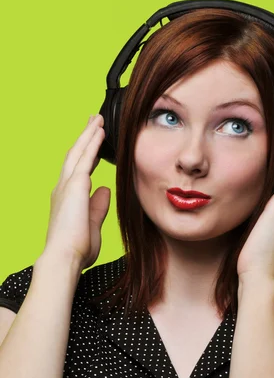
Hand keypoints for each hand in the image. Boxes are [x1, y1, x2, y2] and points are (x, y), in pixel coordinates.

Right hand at [43, 114, 110, 270]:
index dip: (86, 154)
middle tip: (94, 121)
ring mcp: (67, 185)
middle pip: (75, 155)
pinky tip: (100, 131)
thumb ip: (98, 206)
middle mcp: (63, 188)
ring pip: (78, 152)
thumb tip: (105, 190)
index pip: (78, 169)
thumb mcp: (93, 225)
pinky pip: (86, 159)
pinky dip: (93, 143)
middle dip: (85, 137)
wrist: (65, 258)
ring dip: (88, 134)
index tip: (94, 142)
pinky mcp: (75, 186)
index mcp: (67, 198)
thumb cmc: (77, 248)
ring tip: (98, 119)